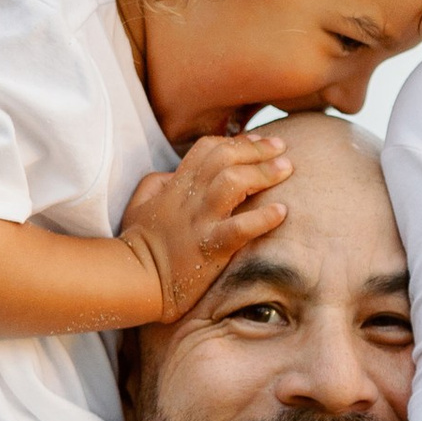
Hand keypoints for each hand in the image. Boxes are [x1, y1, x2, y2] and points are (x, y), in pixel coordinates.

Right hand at [117, 134, 291, 321]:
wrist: (134, 279)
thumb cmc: (137, 244)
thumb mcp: (140, 203)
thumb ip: (158, 182)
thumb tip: (174, 173)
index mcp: (176, 185)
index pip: (208, 149)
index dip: (236, 141)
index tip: (258, 142)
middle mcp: (191, 198)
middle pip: (225, 157)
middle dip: (256, 149)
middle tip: (282, 148)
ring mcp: (200, 221)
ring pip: (233, 182)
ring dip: (264, 173)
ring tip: (287, 169)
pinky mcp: (209, 248)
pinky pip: (239, 228)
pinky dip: (263, 219)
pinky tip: (282, 212)